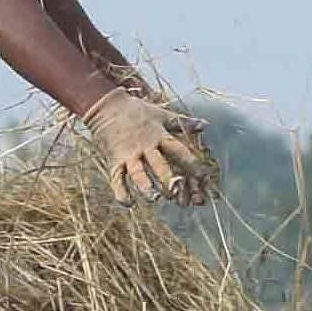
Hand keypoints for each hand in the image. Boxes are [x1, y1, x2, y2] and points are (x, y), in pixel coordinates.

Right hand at [81, 89, 215, 205]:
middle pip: (159, 164)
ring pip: (138, 173)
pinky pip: (117, 178)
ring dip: (146, 186)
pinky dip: (121, 191)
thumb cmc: (136, 111)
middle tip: (177, 193)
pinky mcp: (114, 160)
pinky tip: (129, 204)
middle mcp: (145, 146)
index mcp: (159, 136)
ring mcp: (129, 154)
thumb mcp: (161, 115)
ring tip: (154, 199)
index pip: (179, 151)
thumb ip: (183, 123)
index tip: (203, 179)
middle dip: (168, 179)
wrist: (106, 106)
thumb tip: (206, 125)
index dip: (191, 164)